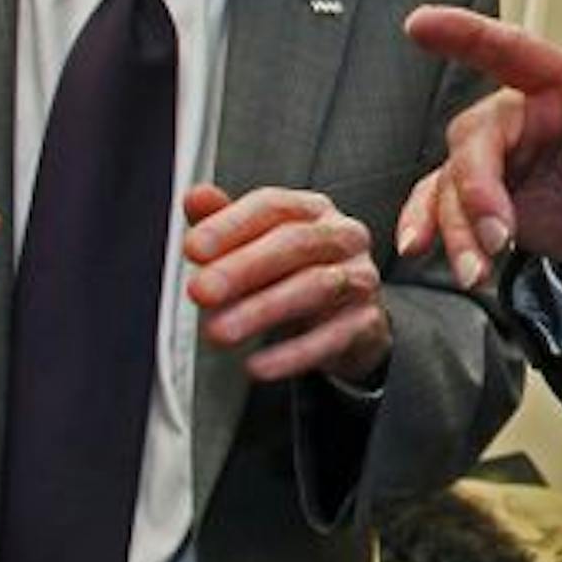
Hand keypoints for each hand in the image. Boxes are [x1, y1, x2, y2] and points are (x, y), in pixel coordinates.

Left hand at [183, 184, 390, 382]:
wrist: (350, 317)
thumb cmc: (295, 272)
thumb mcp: (259, 243)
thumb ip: (224, 220)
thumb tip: (196, 197)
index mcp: (312, 210)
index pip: (273, 207)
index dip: (231, 226)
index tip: (194, 248)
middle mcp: (342, 238)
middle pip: (296, 243)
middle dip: (244, 267)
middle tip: (201, 290)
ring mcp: (360, 279)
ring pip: (316, 287)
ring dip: (262, 310)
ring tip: (219, 331)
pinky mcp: (367, 322)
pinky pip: (332, 337)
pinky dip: (293, 354)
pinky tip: (257, 365)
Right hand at [401, 7, 561, 298]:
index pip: (514, 51)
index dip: (467, 34)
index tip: (422, 23)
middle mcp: (523, 114)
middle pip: (475, 137)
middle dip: (477, 191)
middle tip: (499, 237)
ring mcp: (498, 156)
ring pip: (453, 179)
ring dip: (458, 227)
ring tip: (477, 269)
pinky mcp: (481, 194)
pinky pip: (438, 202)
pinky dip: (426, 223)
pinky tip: (420, 246)